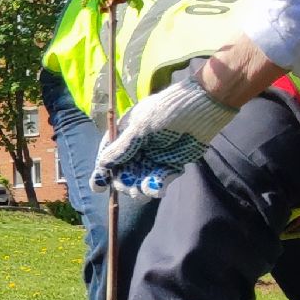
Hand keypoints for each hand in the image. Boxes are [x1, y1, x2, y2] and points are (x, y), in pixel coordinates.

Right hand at [92, 80, 236, 198]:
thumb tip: (102, 164)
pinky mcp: (170, 164)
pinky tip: (158, 190)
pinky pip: (160, 179)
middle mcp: (137, 147)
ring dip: (140, 187)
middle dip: (124, 182)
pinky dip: (157, 186)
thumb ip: (122, 148)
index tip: (97, 188)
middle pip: (123, 171)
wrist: (201, 109)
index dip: (102, 171)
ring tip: (145, 191)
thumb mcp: (141, 128)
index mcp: (125, 133)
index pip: (109, 155)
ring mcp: (153, 156)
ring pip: (141, 179)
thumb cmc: (167, 111)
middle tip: (130, 187)